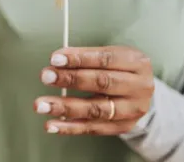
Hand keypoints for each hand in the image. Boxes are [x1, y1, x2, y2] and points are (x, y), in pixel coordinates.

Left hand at [35, 46, 153, 135]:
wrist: (141, 93)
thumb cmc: (121, 69)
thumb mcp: (112, 55)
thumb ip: (86, 57)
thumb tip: (57, 61)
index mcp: (136, 62)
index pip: (105, 59)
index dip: (79, 59)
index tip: (55, 59)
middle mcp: (139, 86)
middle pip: (101, 83)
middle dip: (70, 79)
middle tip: (46, 77)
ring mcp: (133, 109)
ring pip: (96, 109)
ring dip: (65, 107)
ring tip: (43, 104)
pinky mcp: (123, 126)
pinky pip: (93, 128)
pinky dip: (70, 127)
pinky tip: (52, 125)